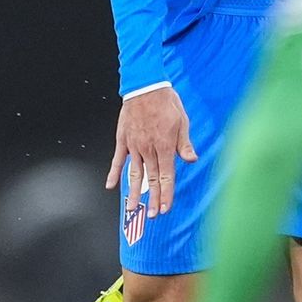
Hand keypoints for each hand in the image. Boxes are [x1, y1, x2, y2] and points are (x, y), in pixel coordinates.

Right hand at [105, 85, 197, 215]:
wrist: (145, 85)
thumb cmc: (167, 101)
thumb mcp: (182, 120)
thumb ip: (185, 143)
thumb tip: (192, 160)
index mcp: (165, 145)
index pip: (167, 176)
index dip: (167, 194)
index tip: (166, 208)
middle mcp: (148, 149)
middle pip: (151, 179)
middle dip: (153, 199)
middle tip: (153, 216)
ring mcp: (134, 145)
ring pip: (134, 174)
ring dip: (133, 193)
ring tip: (131, 209)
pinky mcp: (123, 139)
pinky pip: (118, 159)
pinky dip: (113, 173)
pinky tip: (109, 186)